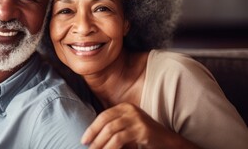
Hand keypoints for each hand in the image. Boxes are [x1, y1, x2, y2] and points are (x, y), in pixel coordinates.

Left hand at [81, 103, 199, 148]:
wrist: (167, 142)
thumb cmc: (144, 136)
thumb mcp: (127, 127)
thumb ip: (113, 127)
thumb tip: (92, 137)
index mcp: (125, 107)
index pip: (103, 116)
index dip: (92, 128)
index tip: (84, 139)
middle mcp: (130, 109)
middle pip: (106, 122)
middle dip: (94, 136)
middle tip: (87, 147)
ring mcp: (137, 118)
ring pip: (111, 130)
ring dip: (101, 143)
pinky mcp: (142, 130)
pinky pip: (120, 138)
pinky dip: (111, 147)